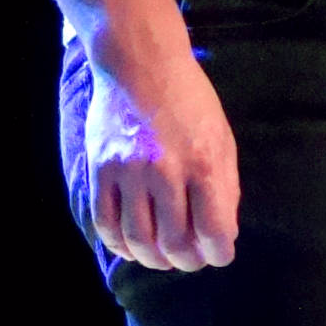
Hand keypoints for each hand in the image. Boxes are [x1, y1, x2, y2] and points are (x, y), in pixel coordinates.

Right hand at [86, 51, 239, 270]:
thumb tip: (222, 236)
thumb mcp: (221, 139)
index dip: (219, 254)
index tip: (218, 255)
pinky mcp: (100, 169)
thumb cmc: (188, 102)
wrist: (139, 63)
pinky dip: (119, 245)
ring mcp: (128, 171)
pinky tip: (132, 246)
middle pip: (175, 244)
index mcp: (204, 163)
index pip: (214, 232)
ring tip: (162, 257)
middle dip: (187, 262)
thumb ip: (225, 188)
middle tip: (190, 259)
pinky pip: (105, 224)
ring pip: (138, 241)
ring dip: (154, 260)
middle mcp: (165, 171)